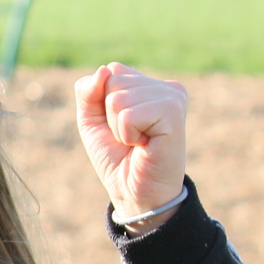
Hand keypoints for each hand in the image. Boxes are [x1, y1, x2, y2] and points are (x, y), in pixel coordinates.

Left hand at [75, 64, 187, 228]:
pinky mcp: (174, 112)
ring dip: (119, 128)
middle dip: (110, 116)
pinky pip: (129, 114)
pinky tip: (145, 145)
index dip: (102, 103)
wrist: (134, 192)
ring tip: (138, 142)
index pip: (111, 71)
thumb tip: (104, 71)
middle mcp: (165, 87)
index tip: (120, 126)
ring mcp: (173, 97)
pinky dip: (127, 134)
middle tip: (131, 137)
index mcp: (149, 84)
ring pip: (118, 98)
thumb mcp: (92, 120)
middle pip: (113, 81)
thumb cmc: (117, 156)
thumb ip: (89, 91)